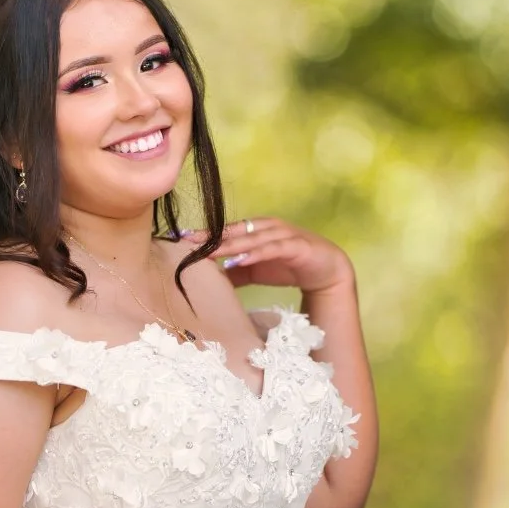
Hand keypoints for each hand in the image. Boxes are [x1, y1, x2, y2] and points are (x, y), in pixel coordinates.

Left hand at [188, 217, 354, 293]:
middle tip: (188, 242)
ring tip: (210, 253)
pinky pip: (272, 249)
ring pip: (252, 238)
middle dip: (211, 236)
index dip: (205, 235)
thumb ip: (234, 273)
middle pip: (235, 231)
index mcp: (256, 230)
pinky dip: (255, 254)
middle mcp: (267, 227)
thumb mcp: (255, 271)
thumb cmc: (288, 266)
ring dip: (230, 245)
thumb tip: (209, 280)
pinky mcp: (296, 246)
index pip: (226, 231)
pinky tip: (239, 261)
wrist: (326, 271)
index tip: (182, 239)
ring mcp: (283, 235)